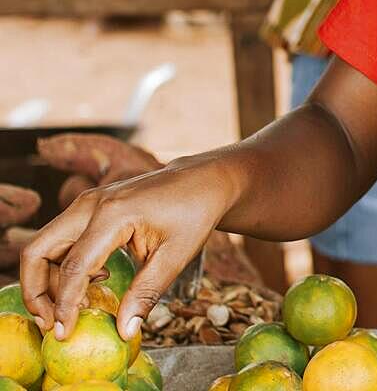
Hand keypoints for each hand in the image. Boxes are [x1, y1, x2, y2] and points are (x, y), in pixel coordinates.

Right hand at [20, 156, 232, 342]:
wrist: (204, 180)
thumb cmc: (195, 212)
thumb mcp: (176, 256)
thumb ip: (146, 293)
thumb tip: (124, 331)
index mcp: (113, 213)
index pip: (74, 267)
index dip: (65, 304)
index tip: (65, 332)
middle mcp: (92, 204)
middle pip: (38, 249)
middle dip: (35, 290)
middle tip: (52, 321)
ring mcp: (89, 202)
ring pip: (45, 243)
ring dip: (46, 279)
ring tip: (73, 307)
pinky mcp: (92, 207)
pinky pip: (62, 238)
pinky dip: (62, 265)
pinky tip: (94, 281)